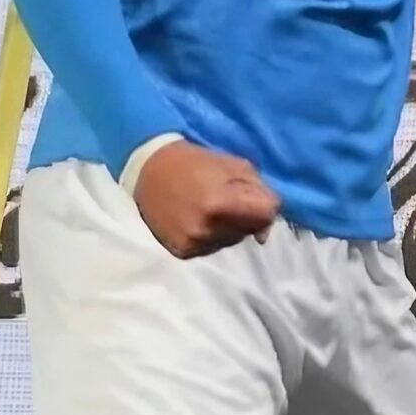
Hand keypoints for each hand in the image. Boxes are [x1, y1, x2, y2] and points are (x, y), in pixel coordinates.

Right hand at [131, 140, 280, 258]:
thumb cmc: (196, 162)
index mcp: (220, 203)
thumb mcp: (236, 166)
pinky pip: (212, 248)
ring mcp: (192, 243)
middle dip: (247, 216)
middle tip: (229, 199)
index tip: (255, 198)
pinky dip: (213, 236)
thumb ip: (260, 193)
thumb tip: (264, 233)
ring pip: (232, 241)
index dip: (265, 206)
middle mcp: (206, 229)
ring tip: (212, 209)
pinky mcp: (182, 252)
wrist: (149, 170)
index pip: (266, 215)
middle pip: (250, 230)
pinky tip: (200, 220)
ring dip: (231, 228)